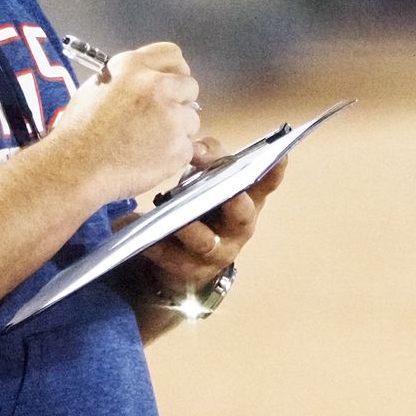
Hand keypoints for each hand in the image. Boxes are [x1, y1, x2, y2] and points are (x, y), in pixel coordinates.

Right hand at [53, 41, 203, 203]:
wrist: (76, 166)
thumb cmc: (78, 132)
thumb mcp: (96, 87)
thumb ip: (128, 80)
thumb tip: (144, 84)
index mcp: (131, 66)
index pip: (172, 54)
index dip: (174, 71)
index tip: (172, 83)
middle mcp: (155, 85)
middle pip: (189, 86)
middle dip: (179, 101)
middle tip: (160, 117)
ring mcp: (171, 116)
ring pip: (191, 120)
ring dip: (177, 131)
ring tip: (146, 143)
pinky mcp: (179, 146)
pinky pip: (188, 148)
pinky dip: (174, 156)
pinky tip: (149, 158)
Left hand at [140, 135, 288, 292]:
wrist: (184, 261)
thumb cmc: (199, 207)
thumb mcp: (206, 182)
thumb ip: (207, 160)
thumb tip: (194, 146)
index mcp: (245, 201)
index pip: (263, 185)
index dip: (274, 172)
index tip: (279, 156)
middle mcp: (237, 228)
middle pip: (241, 215)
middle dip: (234, 202)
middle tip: (227, 192)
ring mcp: (216, 252)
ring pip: (204, 240)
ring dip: (189, 227)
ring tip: (174, 217)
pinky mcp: (189, 270)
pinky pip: (170, 256)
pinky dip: (153, 244)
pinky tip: (135, 230)